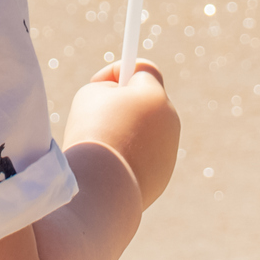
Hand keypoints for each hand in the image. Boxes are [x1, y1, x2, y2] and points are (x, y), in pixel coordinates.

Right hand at [63, 62, 179, 207]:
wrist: (102, 189)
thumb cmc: (92, 134)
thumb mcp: (90, 95)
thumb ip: (107, 88)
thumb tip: (118, 98)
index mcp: (154, 96)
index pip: (143, 69)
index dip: (119, 70)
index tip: (101, 80)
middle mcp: (169, 120)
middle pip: (146, 100)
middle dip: (124, 102)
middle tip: (97, 111)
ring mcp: (169, 150)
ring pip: (147, 130)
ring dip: (127, 130)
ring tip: (101, 142)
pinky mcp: (163, 175)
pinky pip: (145, 156)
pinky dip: (130, 155)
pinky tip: (110, 164)